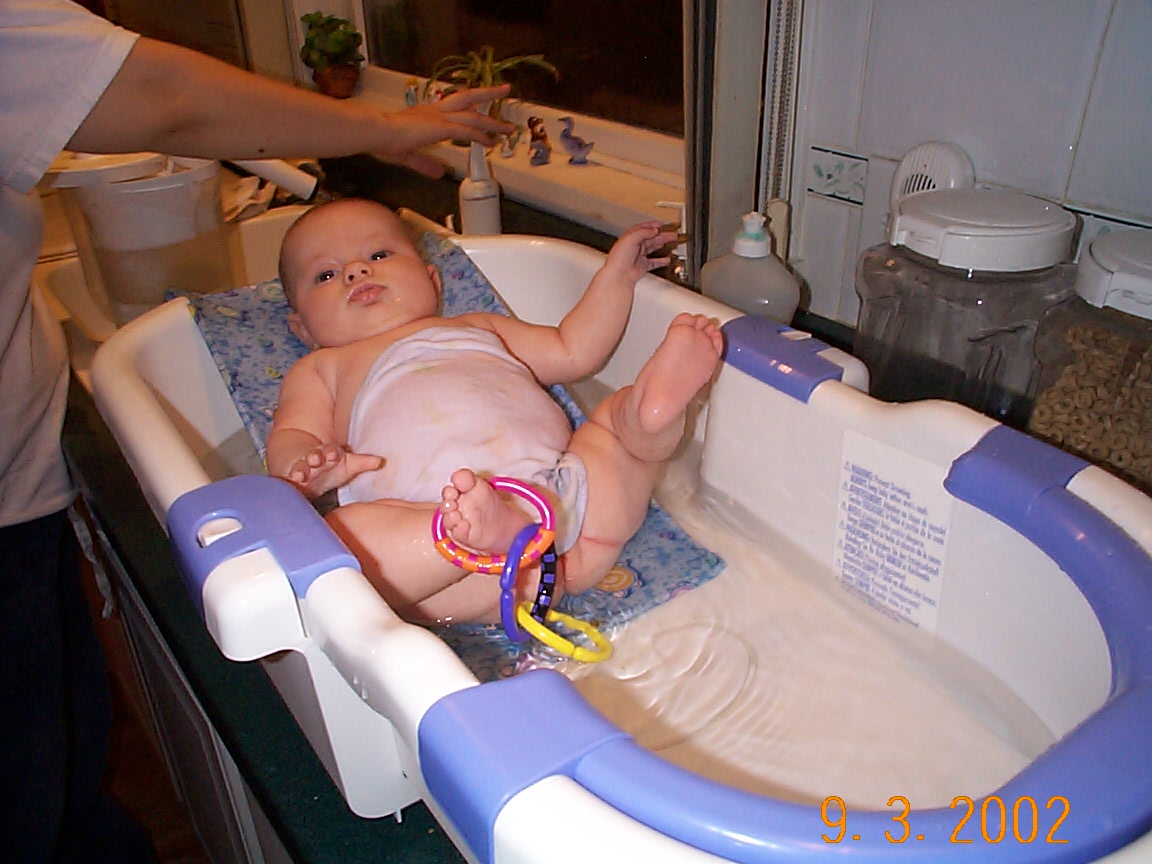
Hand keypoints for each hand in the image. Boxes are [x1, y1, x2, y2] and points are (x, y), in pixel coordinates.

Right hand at [284, 443, 383, 497]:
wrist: (303, 463)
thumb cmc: (330, 467)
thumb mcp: (346, 465)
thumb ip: (362, 463)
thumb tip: (380, 461)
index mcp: (329, 455)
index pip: (331, 451)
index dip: (332, 453)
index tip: (333, 455)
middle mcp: (315, 459)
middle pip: (315, 456)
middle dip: (316, 457)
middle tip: (317, 459)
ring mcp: (302, 468)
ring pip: (302, 467)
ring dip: (301, 469)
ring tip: (299, 474)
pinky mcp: (292, 478)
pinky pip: (290, 478)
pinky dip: (290, 480)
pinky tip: (290, 482)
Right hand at [372, 84, 514, 177]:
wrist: (376, 131)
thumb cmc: (383, 139)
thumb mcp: (408, 154)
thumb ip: (425, 163)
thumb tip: (439, 173)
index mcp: (426, 113)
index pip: (453, 106)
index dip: (468, 107)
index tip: (478, 109)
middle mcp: (435, 110)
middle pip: (468, 98)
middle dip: (487, 94)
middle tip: (504, 90)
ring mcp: (439, 117)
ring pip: (473, 116)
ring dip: (492, 121)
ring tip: (507, 127)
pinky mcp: (440, 127)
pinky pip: (466, 131)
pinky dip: (480, 136)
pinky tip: (490, 142)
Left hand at [605, 221, 679, 282]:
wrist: (619, 274)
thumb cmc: (619, 257)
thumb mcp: (631, 238)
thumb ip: (643, 232)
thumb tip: (653, 230)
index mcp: (630, 238)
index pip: (643, 229)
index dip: (652, 226)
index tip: (661, 225)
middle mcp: (634, 246)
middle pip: (651, 238)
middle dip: (662, 235)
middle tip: (672, 234)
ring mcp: (639, 256)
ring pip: (653, 248)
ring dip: (662, 244)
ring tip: (671, 242)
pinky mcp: (642, 266)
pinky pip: (654, 262)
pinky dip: (661, 261)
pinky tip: (666, 259)